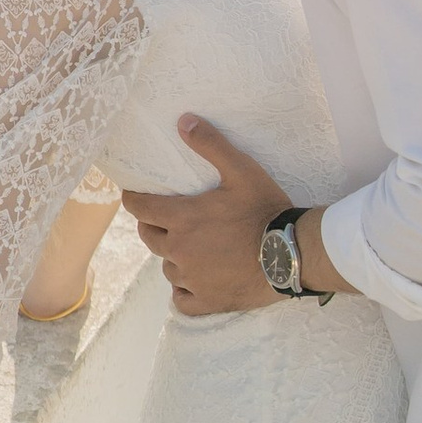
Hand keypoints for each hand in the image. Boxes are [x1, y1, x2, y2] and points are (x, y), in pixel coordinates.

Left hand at [122, 116, 291, 314]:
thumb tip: (183, 121)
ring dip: (171, 256)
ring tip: (187, 247)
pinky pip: (181, 299)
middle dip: (151, 225)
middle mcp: (180, 250)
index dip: (133, 199)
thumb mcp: (241, 170)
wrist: (290, 255)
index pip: (140, 208)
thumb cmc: (264, 210)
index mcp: (183, 218)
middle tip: (162, 218)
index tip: (132, 195)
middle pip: (148, 237)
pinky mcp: (207, 301)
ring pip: (166, 266)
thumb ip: (211, 144)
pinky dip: (183, 289)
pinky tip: (193, 280)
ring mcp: (192, 279)